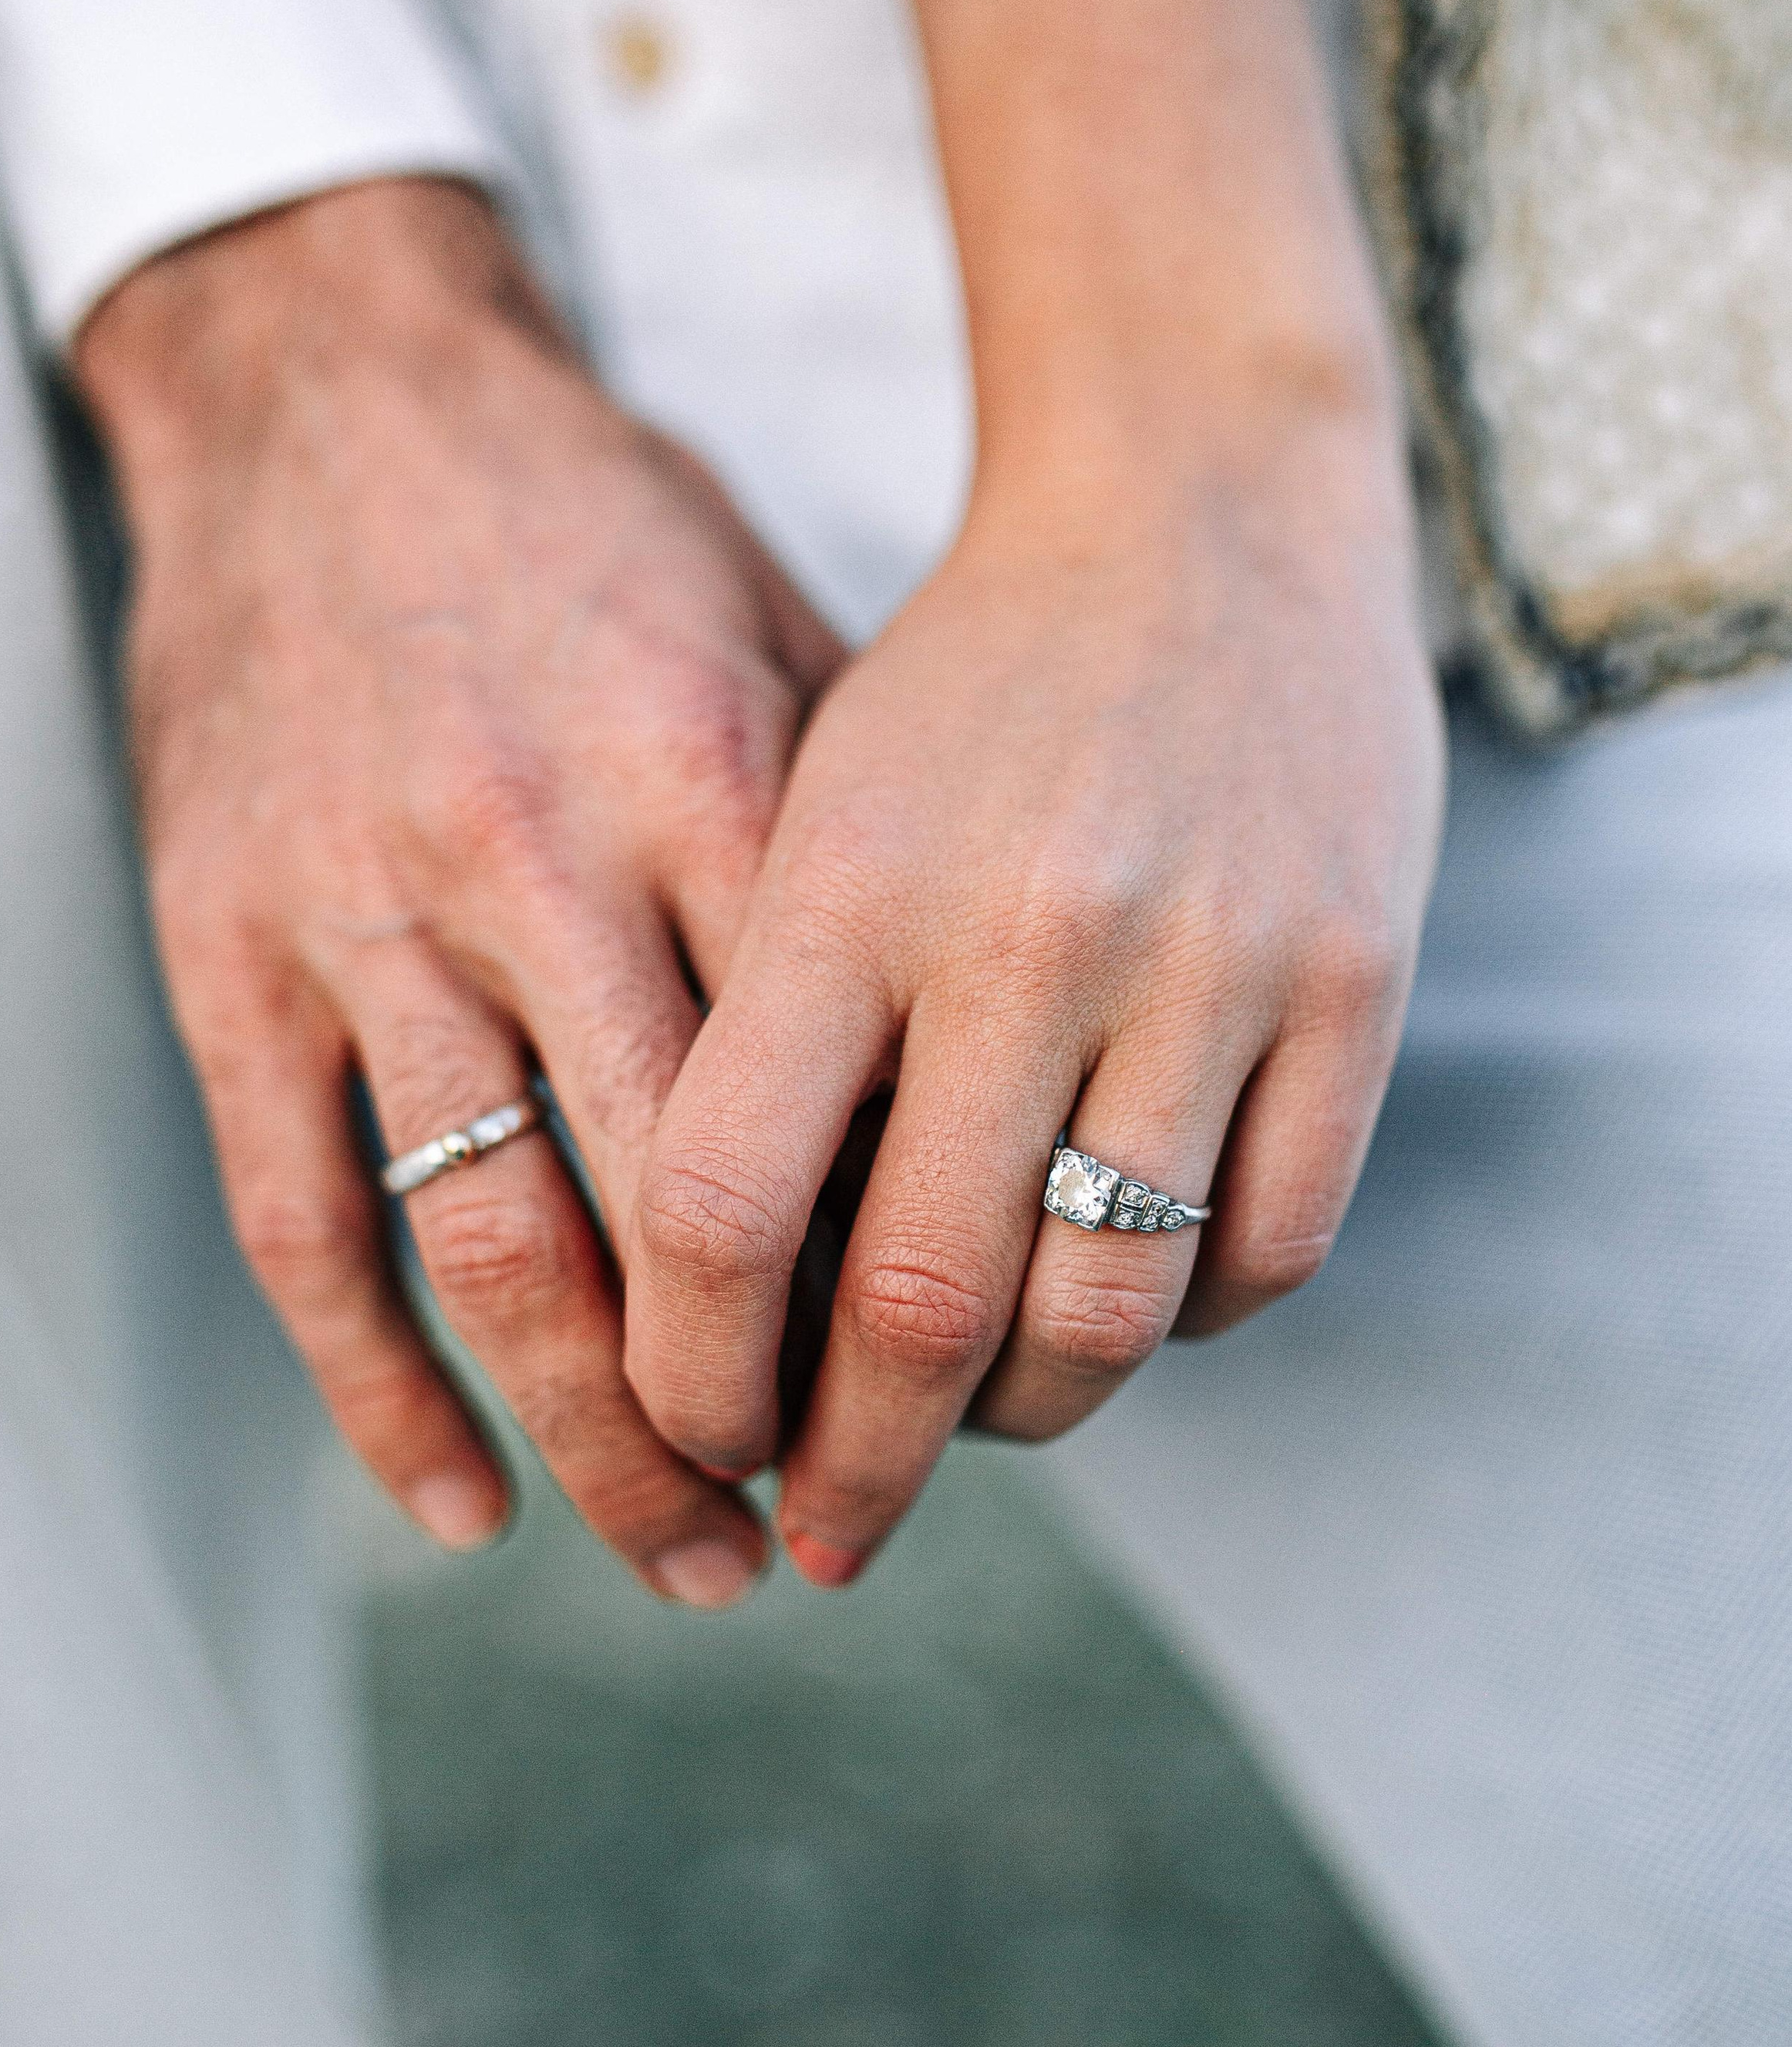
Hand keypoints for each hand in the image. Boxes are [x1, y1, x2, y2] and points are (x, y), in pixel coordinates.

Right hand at [77, 176, 840, 1602]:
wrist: (331, 396)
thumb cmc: (592, 526)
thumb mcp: (772, 630)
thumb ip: (861, 840)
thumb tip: (981, 1056)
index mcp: (702, 774)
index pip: (828, 1091)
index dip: (896, 1266)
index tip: (960, 1380)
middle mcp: (536, 857)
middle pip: (681, 1209)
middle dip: (771, 1400)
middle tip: (849, 1514)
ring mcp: (366, 917)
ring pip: (494, 1247)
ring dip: (597, 1440)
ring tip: (689, 1553)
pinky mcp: (230, 958)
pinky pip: (305, 1221)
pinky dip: (377, 1390)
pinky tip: (460, 1504)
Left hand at [626, 374, 1443, 1582]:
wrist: (1203, 511)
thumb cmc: (969, 694)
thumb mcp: (815, 815)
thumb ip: (769, 1043)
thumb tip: (725, 1318)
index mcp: (847, 883)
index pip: (721, 1201)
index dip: (689, 1372)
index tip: (694, 1438)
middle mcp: (1027, 928)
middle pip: (919, 1303)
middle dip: (854, 1467)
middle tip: (825, 1535)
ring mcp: (1211, 959)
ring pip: (1107, 1310)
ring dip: (1025, 1418)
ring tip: (978, 1419)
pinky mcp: (1356, 983)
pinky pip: (1265, 1250)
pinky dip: (1183, 1321)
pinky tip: (1127, 1298)